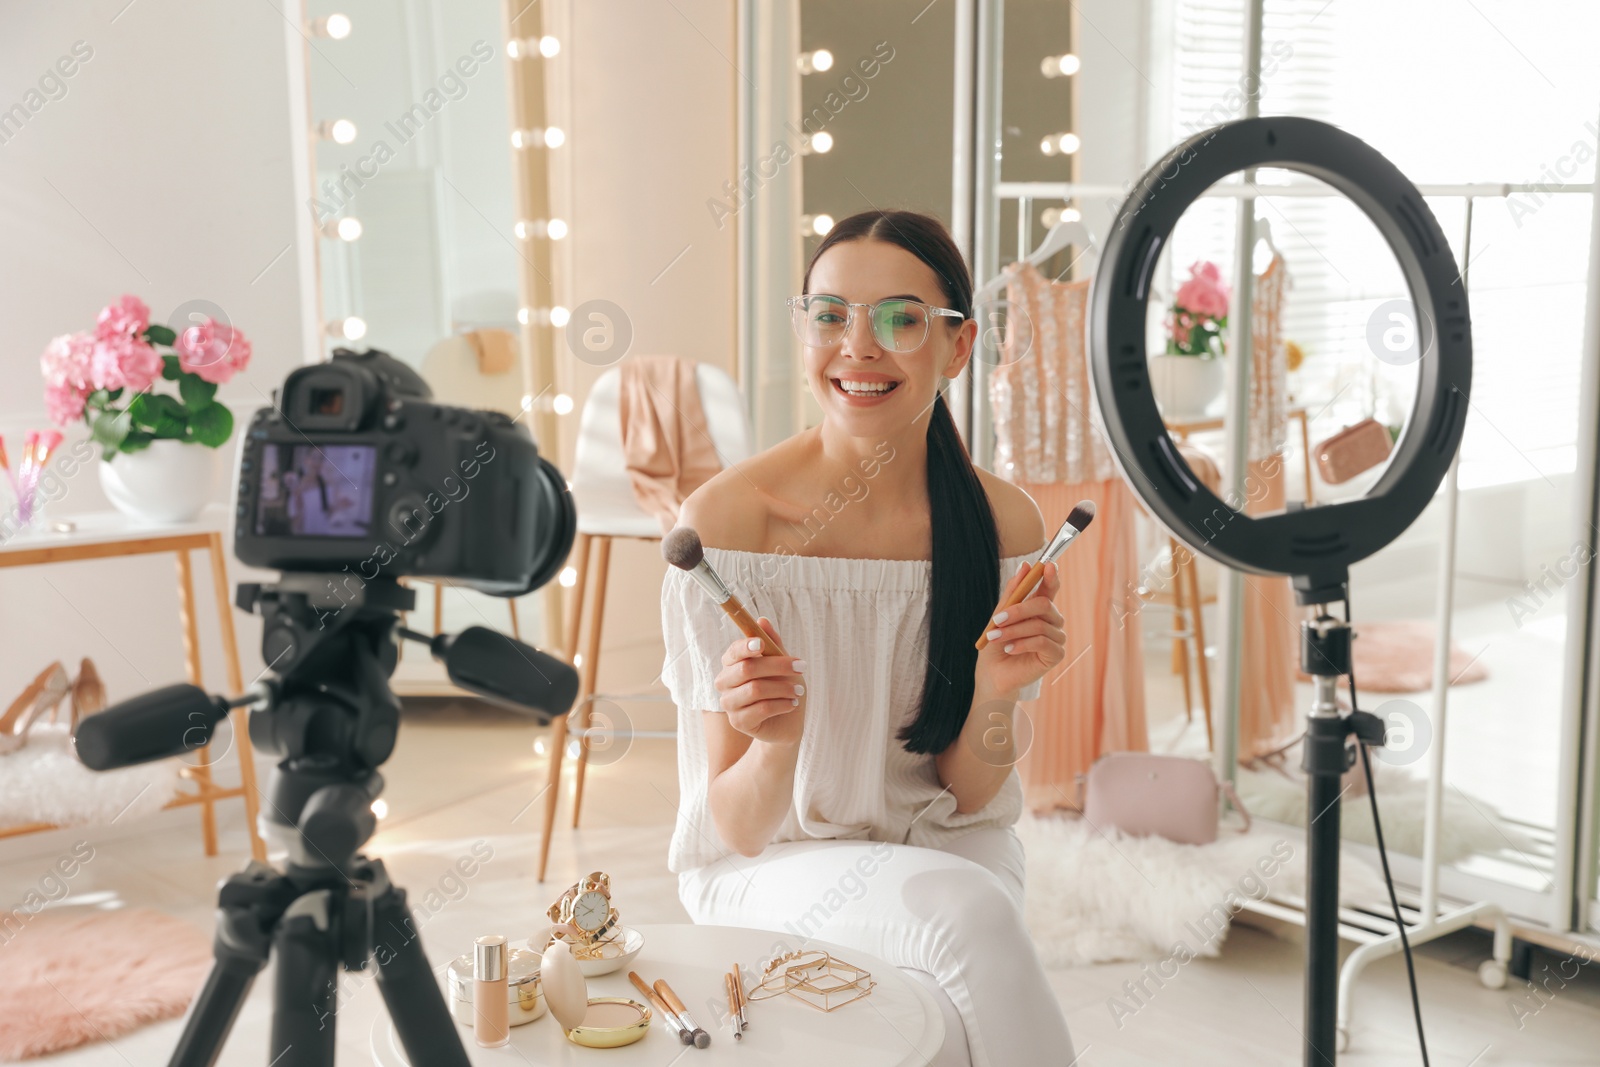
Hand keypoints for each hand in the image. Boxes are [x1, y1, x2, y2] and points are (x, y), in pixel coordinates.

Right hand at [714, 617, 805, 746]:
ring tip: (798, 690)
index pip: (734, 651)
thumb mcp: (781, 663)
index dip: (745, 646)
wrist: (787, 722)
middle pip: (747, 668)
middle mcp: (724, 682)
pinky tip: (792, 704)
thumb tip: (762, 620)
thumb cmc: (781, 687)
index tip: (761, 644)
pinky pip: (762, 709)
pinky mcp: (738, 722)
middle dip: (778, 666)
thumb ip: (772, 644)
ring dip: (783, 688)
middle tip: (802, 667)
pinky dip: (782, 704)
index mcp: (732, 663)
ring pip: (755, 689)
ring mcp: (729, 703)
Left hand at [974, 560, 1065, 697]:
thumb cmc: (997, 644)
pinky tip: (1009, 649)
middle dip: (1018, 611)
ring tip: (995, 638)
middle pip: (1044, 604)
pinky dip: (1022, 644)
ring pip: (1039, 624)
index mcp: (1040, 608)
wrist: (993, 674)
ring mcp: (1056, 638)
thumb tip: (1025, 566)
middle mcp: (1053, 621)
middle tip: (996, 620)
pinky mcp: (1056, 655)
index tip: (1048, 564)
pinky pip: (1042, 642)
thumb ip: (1013, 593)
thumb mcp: (1000, 615)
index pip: (1050, 587)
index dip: (1051, 575)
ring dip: (1013, 630)